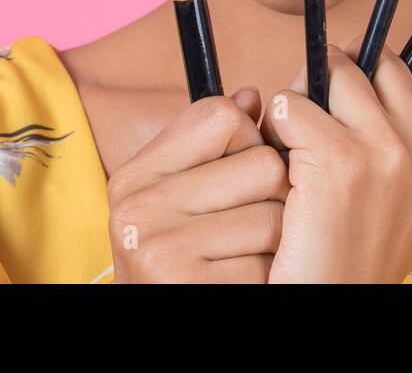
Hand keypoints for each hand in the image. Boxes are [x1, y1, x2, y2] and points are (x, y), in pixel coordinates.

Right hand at [107, 88, 288, 282]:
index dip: (247, 140)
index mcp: (135, 175)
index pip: (222, 115)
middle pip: (263, 164)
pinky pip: (269, 264)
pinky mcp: (189, 287)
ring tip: (244, 255)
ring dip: (276, 240)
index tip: (234, 171)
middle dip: (272, 195)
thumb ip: (213, 146)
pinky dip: (269, 276)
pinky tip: (245, 282)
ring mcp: (160, 251)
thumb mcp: (179, 197)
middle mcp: (138, 209)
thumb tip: (251, 96)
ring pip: (275, 217)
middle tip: (245, 224)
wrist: (161, 316)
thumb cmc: (181, 259)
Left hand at [260, 46, 411, 282]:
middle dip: (329, 80)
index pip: (403, 76)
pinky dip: (273, 129)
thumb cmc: (357, 257)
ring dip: (299, 102)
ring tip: (292, 144)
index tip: (339, 106)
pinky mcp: (338, 159)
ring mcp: (385, 153)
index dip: (362, 84)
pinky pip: (290, 106)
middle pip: (366, 66)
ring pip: (328, 76)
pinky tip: (280, 165)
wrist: (333, 306)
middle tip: (307, 119)